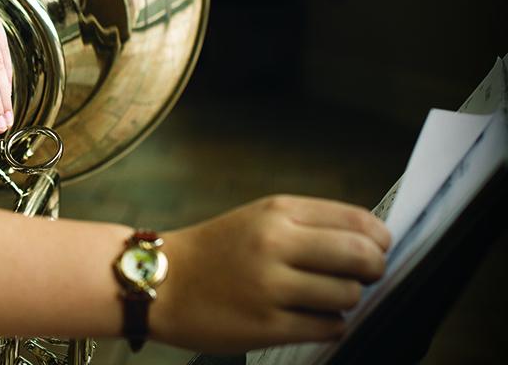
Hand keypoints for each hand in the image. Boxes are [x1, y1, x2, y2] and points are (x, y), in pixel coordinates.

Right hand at [151, 195, 390, 353]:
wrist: (160, 281)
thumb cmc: (214, 251)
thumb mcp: (258, 218)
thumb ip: (310, 226)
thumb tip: (372, 246)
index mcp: (278, 212)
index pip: (359, 222)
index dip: (379, 241)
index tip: (374, 250)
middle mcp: (275, 244)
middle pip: (363, 258)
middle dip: (373, 271)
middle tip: (361, 278)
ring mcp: (271, 287)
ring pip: (349, 296)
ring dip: (346, 301)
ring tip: (320, 298)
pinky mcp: (267, 325)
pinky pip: (329, 327)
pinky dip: (329, 325)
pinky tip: (307, 317)